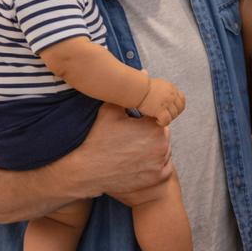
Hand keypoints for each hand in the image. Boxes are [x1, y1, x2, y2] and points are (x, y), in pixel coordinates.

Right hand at [55, 103, 173, 197]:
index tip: (133, 126)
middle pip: (162, 135)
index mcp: (154, 127)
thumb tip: (143, 73)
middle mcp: (163, 145)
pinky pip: (164, 167)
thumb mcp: (109, 111)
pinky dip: (155, 165)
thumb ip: (128, 94)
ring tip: (132, 151)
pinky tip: (138, 162)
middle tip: (131, 139)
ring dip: (154, 150)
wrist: (87, 171)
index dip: (144, 121)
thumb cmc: (98, 139)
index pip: (157, 119)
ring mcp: (161, 163)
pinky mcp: (158, 177)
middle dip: (150, 135)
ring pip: (164, 151)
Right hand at [138, 77, 185, 126]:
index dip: (177, 106)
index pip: (182, 100)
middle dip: (173, 113)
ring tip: (159, 118)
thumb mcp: (157, 84)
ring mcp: (167, 103)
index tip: (170, 109)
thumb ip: (162, 88)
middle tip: (164, 115)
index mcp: (171, 88)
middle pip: (179, 109)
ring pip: (173, 116)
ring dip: (167, 118)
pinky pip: (167, 120)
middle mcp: (171, 95)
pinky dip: (163, 122)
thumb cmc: (141, 87)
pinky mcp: (161, 110)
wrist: (135, 89)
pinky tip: (157, 121)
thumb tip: (154, 79)